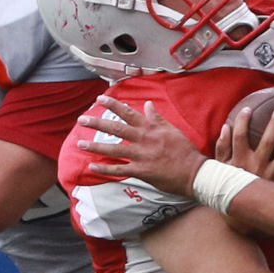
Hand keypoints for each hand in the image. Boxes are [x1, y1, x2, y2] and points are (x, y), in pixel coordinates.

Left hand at [77, 96, 204, 194]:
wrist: (194, 172)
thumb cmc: (184, 151)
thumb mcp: (172, 130)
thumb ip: (157, 117)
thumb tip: (147, 104)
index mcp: (150, 128)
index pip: (128, 112)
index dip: (112, 105)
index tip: (98, 100)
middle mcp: (143, 139)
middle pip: (116, 129)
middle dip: (96, 123)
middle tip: (81, 120)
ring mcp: (141, 156)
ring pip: (113, 149)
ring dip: (95, 146)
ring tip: (79, 144)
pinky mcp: (141, 171)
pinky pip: (119, 170)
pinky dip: (105, 169)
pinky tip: (92, 166)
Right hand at [218, 106, 273, 182]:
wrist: (240, 215)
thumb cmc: (229, 188)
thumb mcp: (221, 168)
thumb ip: (222, 148)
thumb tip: (225, 128)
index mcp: (240, 161)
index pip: (240, 136)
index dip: (242, 121)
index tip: (248, 110)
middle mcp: (256, 167)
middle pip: (268, 141)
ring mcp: (270, 177)